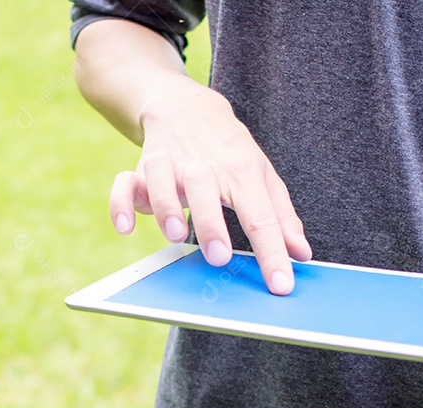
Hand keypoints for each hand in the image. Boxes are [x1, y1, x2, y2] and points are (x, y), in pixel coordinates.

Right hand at [109, 77, 311, 294]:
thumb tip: (301, 254)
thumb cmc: (229, 151)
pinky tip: (126, 228)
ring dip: (165, 206)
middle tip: (219, 257)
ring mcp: (169, 165)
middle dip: (210, 224)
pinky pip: (123, 184)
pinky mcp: (140, 168)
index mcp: (241, 172)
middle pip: (206, 192)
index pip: (261, 215)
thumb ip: (281, 216)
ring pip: (161, 180)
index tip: (280, 286)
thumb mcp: (261, 174)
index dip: (272, 253)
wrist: (186, 107)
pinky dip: (121, 204)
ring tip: (174, 234)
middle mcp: (203, 167)